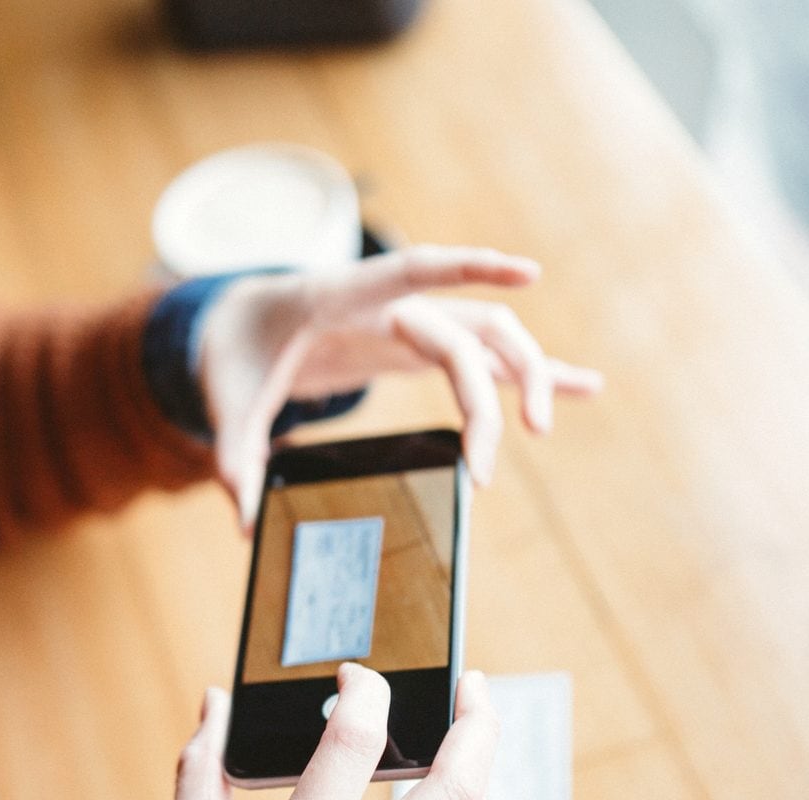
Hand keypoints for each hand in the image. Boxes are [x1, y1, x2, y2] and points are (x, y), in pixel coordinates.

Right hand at [159, 665, 501, 799]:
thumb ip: (202, 771)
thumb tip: (216, 703)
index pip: (354, 746)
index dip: (363, 692)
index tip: (355, 674)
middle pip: (454, 792)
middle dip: (477, 724)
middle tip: (472, 681)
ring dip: (482, 770)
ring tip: (469, 731)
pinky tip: (446, 792)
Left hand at [196, 244, 604, 525]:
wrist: (243, 323)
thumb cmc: (237, 350)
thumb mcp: (224, 399)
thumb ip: (234, 455)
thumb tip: (243, 522)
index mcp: (343, 296)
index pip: (415, 271)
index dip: (470, 268)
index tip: (529, 271)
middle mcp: (390, 303)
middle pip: (464, 332)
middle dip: (486, 395)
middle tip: (485, 468)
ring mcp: (413, 322)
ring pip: (490, 337)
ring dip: (526, 376)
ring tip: (543, 429)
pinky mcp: (423, 346)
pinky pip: (487, 357)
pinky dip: (532, 371)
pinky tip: (584, 385)